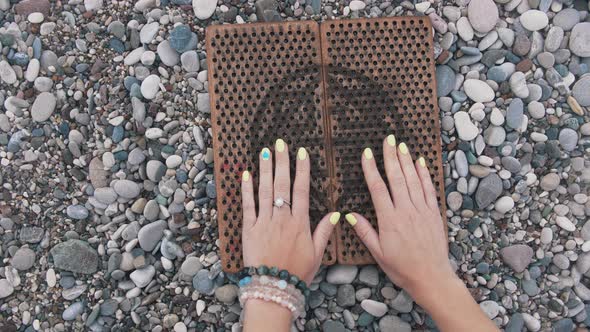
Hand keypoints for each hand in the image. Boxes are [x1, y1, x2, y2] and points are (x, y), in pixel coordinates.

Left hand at [241, 139, 337, 283]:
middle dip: (282, 162)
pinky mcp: (248, 229)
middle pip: (282, 184)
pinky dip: (246, 189)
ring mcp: (264, 222)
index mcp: (300, 223)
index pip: (302, 189)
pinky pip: (247, 205)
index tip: (302, 153)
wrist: (273, 288)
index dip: (302, 169)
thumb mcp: (317, 254)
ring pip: (265, 190)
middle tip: (280, 143)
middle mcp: (282, 218)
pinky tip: (246, 174)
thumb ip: (324, 231)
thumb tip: (336, 214)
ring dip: (265, 169)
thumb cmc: (297, 273)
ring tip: (265, 151)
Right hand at [346, 135, 455, 302]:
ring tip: (401, 145)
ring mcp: (422, 210)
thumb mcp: (377, 253)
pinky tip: (420, 162)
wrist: (431, 277)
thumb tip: (348, 215)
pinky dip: (424, 174)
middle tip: (387, 139)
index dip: (371, 169)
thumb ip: (364, 231)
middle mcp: (406, 211)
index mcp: (389, 220)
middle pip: (397, 178)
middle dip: (391, 156)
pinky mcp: (434, 213)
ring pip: (413, 180)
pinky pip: (428, 189)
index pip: (377, 188)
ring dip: (406, 161)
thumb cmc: (402, 268)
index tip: (366, 153)